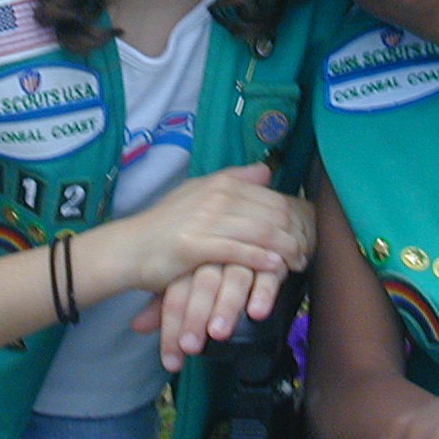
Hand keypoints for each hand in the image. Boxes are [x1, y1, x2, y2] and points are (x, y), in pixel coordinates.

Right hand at [115, 164, 312, 294]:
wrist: (129, 247)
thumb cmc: (165, 225)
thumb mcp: (197, 193)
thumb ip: (233, 180)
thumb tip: (266, 170)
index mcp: (221, 182)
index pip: (272, 197)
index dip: (296, 217)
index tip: (307, 235)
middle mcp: (216, 195)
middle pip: (272, 214)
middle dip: (296, 234)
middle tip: (309, 252)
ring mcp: (205, 219)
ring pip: (260, 231)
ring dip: (285, 249)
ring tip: (299, 263)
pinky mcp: (195, 245)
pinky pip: (238, 251)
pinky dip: (262, 259)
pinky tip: (276, 268)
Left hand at [131, 262, 287, 371]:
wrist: (250, 219)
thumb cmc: (214, 257)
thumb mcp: (187, 276)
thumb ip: (163, 303)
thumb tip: (136, 327)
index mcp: (192, 257)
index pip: (176, 291)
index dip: (172, 324)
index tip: (171, 357)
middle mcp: (217, 253)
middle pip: (203, 283)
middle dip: (196, 316)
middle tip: (191, 347)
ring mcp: (246, 252)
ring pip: (235, 277)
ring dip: (227, 306)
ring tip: (219, 334)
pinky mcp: (273, 256)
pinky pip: (269, 274)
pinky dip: (263, 292)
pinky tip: (257, 312)